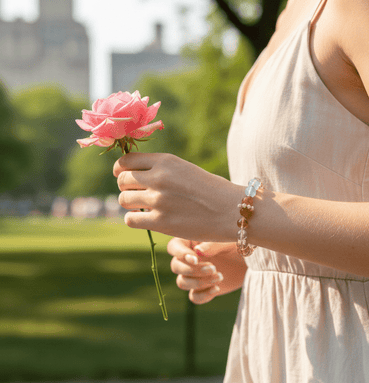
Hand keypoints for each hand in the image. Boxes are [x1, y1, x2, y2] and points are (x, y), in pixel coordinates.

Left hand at [113, 153, 240, 240]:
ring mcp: (158, 200)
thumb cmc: (213, 191)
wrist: (232, 210)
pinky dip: (135, 220)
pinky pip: (130, 219)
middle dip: (127, 188)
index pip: (126, 161)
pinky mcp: (160, 222)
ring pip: (123, 199)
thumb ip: (162, 170)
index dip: (122, 170)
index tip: (125, 177)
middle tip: (138, 195)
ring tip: (146, 208)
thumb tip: (135, 176)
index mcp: (166, 161)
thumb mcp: (186, 170)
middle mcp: (159, 178)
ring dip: (131, 205)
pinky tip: (148, 220)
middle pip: (122, 181)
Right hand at [167, 237, 247, 303]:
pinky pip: (194, 297)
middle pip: (175, 266)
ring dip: (198, 282)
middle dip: (192, 270)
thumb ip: (213, 244)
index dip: (180, 254)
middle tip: (213, 268)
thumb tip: (198, 250)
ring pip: (182, 282)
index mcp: (191, 241)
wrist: (252, 261)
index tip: (194, 258)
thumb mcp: (228, 241)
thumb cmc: (239, 245)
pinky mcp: (203, 289)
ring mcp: (195, 275)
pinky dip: (203, 295)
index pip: (174, 247)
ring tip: (220, 276)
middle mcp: (189, 258)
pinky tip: (217, 288)